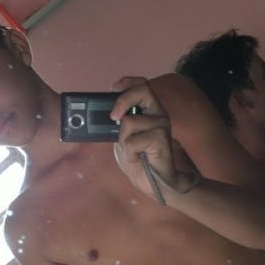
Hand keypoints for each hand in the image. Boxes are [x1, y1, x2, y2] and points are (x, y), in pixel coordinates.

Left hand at [111, 76, 186, 199]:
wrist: (156, 182)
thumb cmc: (140, 160)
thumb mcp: (123, 137)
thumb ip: (118, 124)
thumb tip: (104, 114)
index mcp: (149, 110)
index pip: (142, 84)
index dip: (127, 83)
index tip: (112, 89)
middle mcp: (158, 113)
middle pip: (142, 90)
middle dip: (123, 100)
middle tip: (113, 117)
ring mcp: (161, 125)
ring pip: (129, 121)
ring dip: (123, 140)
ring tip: (132, 151)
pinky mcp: (161, 139)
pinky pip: (132, 141)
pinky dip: (129, 153)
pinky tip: (138, 158)